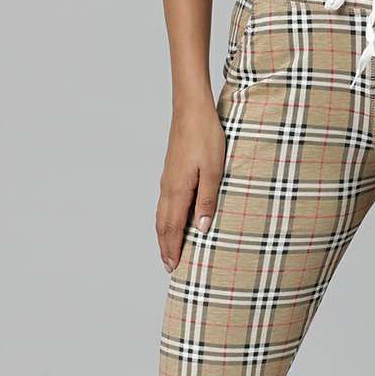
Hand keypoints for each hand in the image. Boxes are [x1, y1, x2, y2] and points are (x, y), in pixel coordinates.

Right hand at [155, 99, 225, 272]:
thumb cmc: (206, 136)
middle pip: (162, 224)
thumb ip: (207, 200)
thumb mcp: (213, 170)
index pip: (171, 228)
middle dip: (166, 247)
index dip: (172, 249)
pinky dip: (165, 219)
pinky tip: (172, 220)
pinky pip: (165, 203)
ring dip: (164, 234)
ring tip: (169, 249)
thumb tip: (202, 229)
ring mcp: (167, 180)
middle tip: (170, 266)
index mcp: (178, 190)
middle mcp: (168, 188)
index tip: (174, 267)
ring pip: (161, 214)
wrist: (191, 108)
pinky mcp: (171, 172)